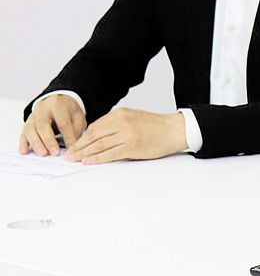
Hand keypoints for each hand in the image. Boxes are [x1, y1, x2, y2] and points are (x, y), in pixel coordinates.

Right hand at [19, 95, 85, 155]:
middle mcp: (42, 108)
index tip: (71, 148)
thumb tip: (73, 145)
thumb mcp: (78, 115)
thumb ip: (76, 129)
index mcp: (57, 104)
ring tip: (43, 153)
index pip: (62, 122)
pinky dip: (23, 143)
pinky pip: (23, 133)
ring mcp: (33, 115)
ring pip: (30, 129)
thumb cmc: (68, 109)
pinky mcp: (27, 122)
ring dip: (36, 143)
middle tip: (55, 152)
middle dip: (49, 141)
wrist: (58, 101)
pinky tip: (25, 151)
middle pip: (43, 125)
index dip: (67, 136)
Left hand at [65, 108, 185, 164]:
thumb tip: (99, 137)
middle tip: (69, 155)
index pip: (95, 126)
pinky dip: (97, 158)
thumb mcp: (134, 118)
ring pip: (99, 145)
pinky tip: (89, 161)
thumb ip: (117, 125)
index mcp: (121, 114)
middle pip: (93, 135)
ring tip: (75, 159)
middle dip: (79, 146)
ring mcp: (127, 134)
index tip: (75, 145)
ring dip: (84, 153)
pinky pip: (110, 153)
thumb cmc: (157, 127)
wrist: (175, 130)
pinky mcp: (132, 146)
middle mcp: (122, 122)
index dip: (82, 137)